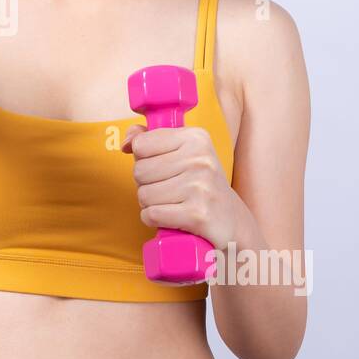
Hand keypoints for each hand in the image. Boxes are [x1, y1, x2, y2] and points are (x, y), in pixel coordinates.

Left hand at [121, 124, 241, 251]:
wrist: (232, 221)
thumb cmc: (199, 184)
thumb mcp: (181, 153)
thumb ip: (150, 139)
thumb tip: (127, 142)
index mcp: (196, 138)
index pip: (141, 145)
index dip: (144, 160)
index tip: (164, 168)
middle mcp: (201, 159)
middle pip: (140, 171)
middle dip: (146, 185)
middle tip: (169, 190)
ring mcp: (201, 187)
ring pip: (144, 195)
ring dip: (151, 204)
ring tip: (172, 204)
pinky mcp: (198, 214)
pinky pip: (152, 214)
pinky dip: (154, 220)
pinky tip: (171, 218)